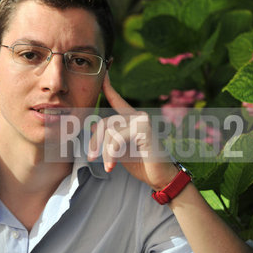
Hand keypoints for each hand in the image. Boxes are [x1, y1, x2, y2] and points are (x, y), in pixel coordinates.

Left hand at [87, 72, 178, 190]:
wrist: (162, 178)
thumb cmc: (143, 165)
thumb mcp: (120, 150)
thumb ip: (109, 138)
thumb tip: (91, 126)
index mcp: (133, 119)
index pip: (117, 100)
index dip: (108, 87)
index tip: (103, 74)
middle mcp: (139, 115)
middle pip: (105, 122)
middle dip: (95, 141)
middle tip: (91, 157)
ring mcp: (142, 120)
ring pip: (109, 131)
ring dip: (104, 151)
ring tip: (107, 166)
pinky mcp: (144, 128)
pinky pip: (116, 138)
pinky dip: (111, 154)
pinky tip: (111, 167)